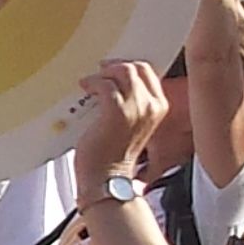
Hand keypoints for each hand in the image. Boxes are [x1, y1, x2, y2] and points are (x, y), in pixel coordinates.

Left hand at [75, 61, 167, 189]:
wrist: (107, 178)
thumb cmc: (112, 155)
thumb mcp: (129, 124)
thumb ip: (128, 104)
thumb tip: (112, 85)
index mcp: (159, 107)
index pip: (148, 72)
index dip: (128, 66)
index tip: (112, 69)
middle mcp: (152, 105)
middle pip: (136, 68)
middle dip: (115, 66)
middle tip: (100, 72)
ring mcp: (136, 108)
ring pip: (122, 72)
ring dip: (102, 74)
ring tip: (90, 82)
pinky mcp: (117, 111)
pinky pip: (105, 85)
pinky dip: (91, 83)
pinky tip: (84, 88)